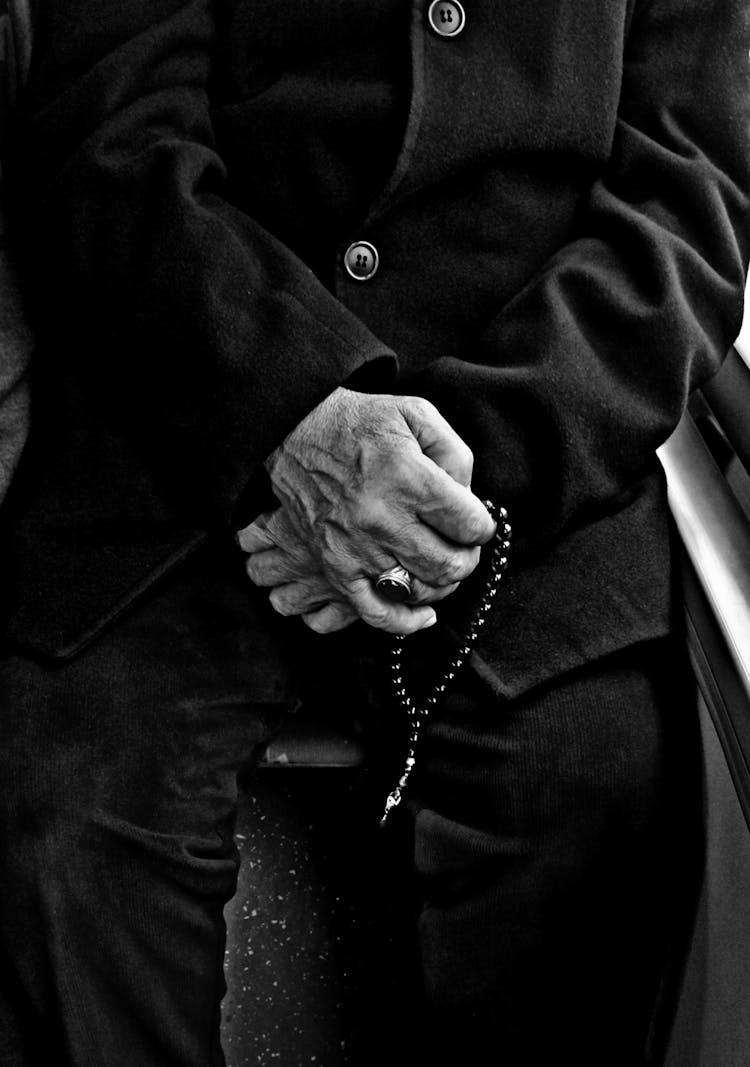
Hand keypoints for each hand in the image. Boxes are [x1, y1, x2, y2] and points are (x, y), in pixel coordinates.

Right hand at [252, 387, 495, 633]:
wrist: (295, 433)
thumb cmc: (361, 424)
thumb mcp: (417, 414)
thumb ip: (454, 453)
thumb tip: (469, 498)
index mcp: (407, 478)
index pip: (470, 524)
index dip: (482, 525)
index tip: (473, 520)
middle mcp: (382, 518)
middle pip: (450, 564)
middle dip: (467, 557)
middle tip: (461, 545)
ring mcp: (356, 548)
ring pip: (421, 590)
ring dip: (441, 583)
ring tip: (439, 563)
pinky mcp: (336, 568)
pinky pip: (377, 613)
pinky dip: (406, 621)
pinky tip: (424, 613)